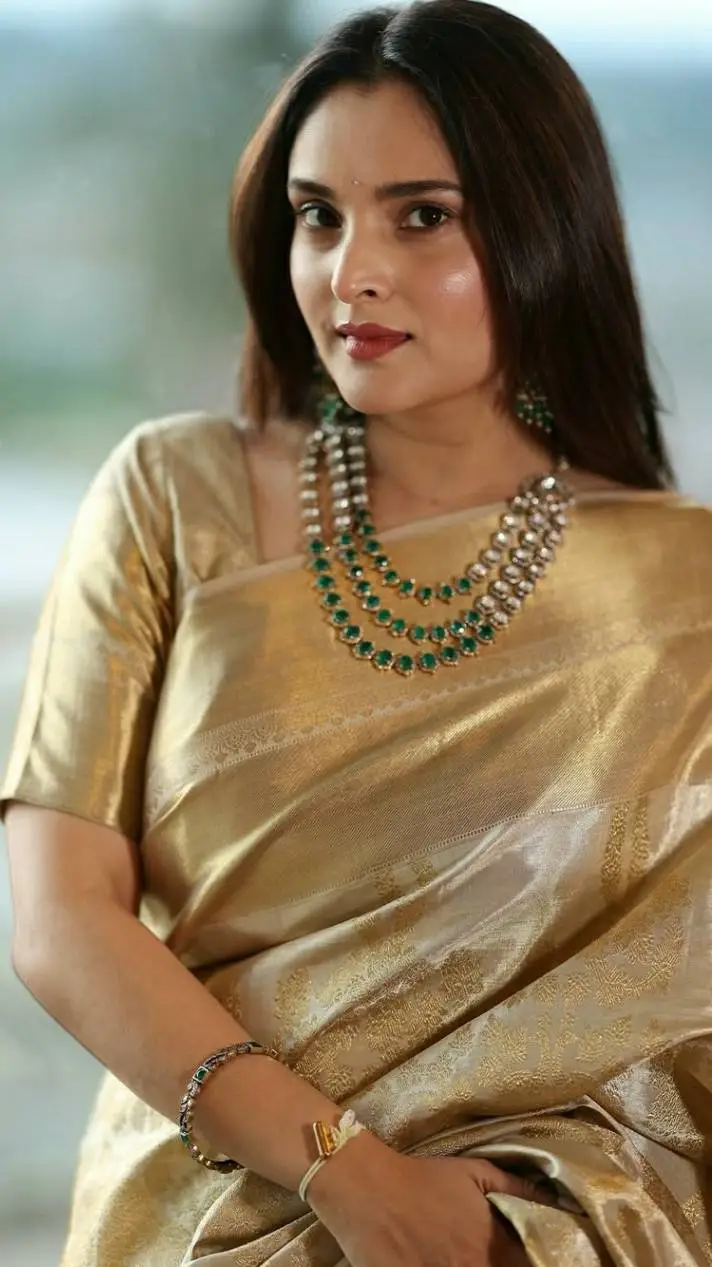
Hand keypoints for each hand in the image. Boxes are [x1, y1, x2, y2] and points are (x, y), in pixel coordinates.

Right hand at [309, 1132, 551, 1266]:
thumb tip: (554, 1200)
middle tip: (494, 1255)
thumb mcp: (474, 1171)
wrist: (368, 1188)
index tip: (534, 1257)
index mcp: (493, 1245)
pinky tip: (442, 1262)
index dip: (534, 1261)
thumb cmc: (423, 1178)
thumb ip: (517, 1187)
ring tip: (462, 1256)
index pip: (529, 1265)